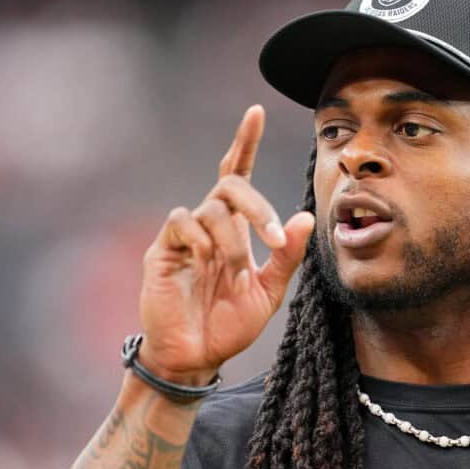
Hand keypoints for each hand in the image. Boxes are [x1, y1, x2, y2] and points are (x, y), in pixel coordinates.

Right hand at [137, 105, 314, 384]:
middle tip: (272, 239)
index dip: (245, 142)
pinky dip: (202, 240)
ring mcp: (184, 236)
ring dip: (234, 241)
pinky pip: (183, 223)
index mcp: (234, 229)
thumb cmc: (229, 324)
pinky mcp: (162, 250)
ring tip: (237, 272)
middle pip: (231, 185)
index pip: (237, 174)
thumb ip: (287, 256)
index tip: (256, 111)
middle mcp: (208, 224)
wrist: (196, 357)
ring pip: (212, 208)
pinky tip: (206, 264)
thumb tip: (306, 217)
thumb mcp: (269, 292)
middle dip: (257, 206)